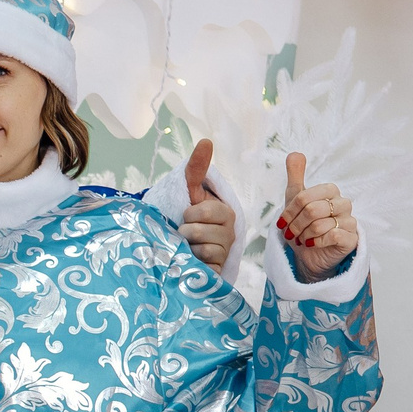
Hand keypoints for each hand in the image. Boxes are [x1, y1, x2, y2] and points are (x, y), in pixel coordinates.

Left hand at [176, 139, 234, 269]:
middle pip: (198, 230)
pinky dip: (193, 262)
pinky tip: (193, 260)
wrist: (182, 250)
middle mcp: (230, 233)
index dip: (189, 214)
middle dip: (185, 230)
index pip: (204, 211)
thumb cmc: (187, 219)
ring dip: (187, 247)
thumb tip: (206, 141)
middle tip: (185, 232)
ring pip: (201, 248)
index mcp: (227, 212)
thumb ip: (196, 169)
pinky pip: (204, 265)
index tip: (187, 215)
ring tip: (188, 246)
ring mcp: (225, 253)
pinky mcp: (218, 270)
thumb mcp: (190, 193)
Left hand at [279, 152, 358, 277]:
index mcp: (330, 191)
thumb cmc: (303, 226)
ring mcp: (350, 221)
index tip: (284, 222)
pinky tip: (313, 245)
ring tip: (303, 240)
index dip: (289, 212)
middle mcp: (343, 203)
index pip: (303, 197)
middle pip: (311, 210)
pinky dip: (316, 243)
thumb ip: (296, 176)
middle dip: (295, 226)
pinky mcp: (352, 239)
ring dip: (304, 235)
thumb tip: (295, 153)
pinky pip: (332, 235)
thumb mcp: (295, 200)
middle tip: (292, 234)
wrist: (308, 255)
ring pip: (320, 224)